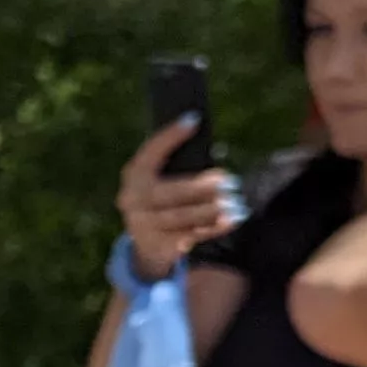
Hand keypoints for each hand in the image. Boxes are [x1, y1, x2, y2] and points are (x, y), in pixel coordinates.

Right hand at [117, 116, 243, 280]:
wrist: (148, 244)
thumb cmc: (163, 200)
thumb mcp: (160, 179)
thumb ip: (176, 164)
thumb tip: (204, 134)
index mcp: (134, 175)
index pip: (150, 152)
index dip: (170, 136)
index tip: (194, 120)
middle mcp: (132, 200)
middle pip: (167, 193)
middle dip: (198, 187)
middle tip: (226, 180)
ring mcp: (143, 225)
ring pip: (179, 217)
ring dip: (209, 210)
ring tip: (233, 203)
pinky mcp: (159, 246)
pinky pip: (188, 236)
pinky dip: (212, 229)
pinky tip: (230, 220)